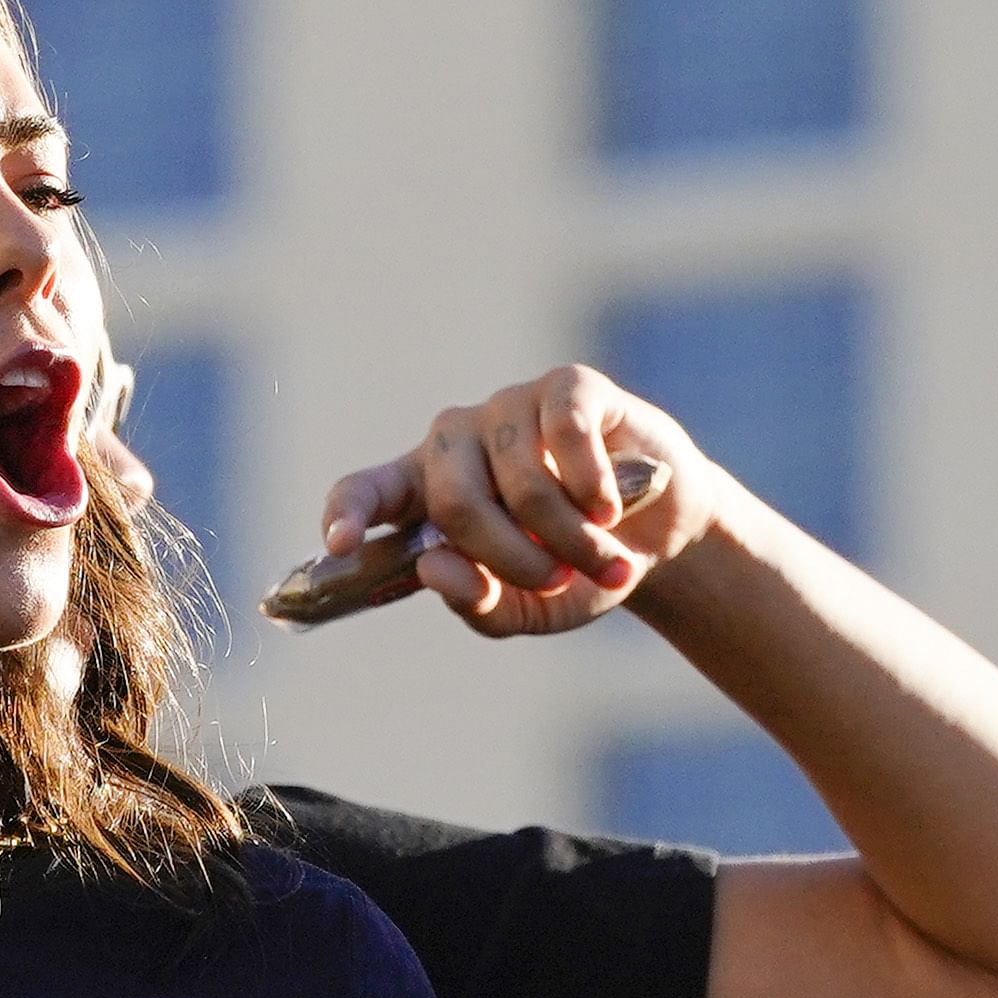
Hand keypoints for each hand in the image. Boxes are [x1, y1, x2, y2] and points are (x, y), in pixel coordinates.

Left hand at [318, 367, 723, 637]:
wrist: (658, 538)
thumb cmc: (578, 570)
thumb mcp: (529, 609)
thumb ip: (478, 604)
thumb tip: (435, 566)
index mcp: (428, 496)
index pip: (365, 492)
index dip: (348, 515)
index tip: (340, 547)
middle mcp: (457, 443)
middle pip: (454, 502)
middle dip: (511, 559)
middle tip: (557, 581)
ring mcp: (508, 408)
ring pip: (520, 482)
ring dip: (571, 539)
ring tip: (606, 558)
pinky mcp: (567, 387)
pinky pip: (565, 435)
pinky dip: (592, 487)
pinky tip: (610, 507)